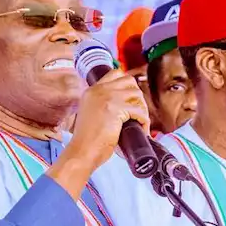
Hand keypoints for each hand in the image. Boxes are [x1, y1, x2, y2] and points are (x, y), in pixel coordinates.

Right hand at [54, 69, 149, 191]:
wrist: (82, 152)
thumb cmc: (88, 141)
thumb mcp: (91, 114)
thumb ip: (102, 105)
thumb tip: (125, 106)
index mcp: (92, 91)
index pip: (115, 74)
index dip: (128, 85)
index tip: (132, 99)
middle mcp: (98, 90)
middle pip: (129, 81)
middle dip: (137, 96)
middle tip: (138, 112)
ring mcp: (106, 97)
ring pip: (136, 94)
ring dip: (142, 108)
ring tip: (140, 122)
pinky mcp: (115, 108)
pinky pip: (138, 110)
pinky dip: (144, 120)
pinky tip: (141, 128)